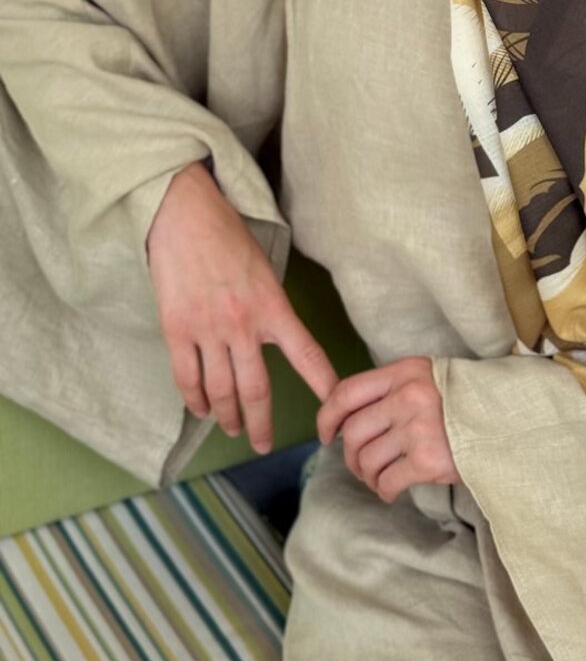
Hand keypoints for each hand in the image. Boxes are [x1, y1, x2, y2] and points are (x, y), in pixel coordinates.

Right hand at [146, 159, 337, 452]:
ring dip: (227, 416)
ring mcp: (208, 329)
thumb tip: (272, 338)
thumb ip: (270, 307)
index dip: (322, 384)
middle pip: (256, 388)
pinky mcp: (177, 330)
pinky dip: (194, 399)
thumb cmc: (228, 237)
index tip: (333, 409)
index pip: (306, 354)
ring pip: (221, 390)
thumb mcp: (264, 269)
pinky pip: (187, 377)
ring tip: (232, 428)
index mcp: (273, 306)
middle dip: (261, 422)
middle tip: (264, 444)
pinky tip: (200, 410)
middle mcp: (244, 324)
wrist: (184, 216)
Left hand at [317, 356, 460, 502]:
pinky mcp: (428, 460)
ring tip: (381, 479)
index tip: (326, 434)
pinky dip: (385, 491)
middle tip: (362, 467)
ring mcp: (418, 428)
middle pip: (354, 432)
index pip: (347, 392)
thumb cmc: (466, 403)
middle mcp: (408, 396)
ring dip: (368, 476)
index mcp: (405, 372)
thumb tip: (347, 419)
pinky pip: (387, 481)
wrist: (511, 422)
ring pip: (367, 460)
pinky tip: (394, 490)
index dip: (327, 417)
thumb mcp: (429, 380)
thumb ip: (393, 390)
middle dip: (351, 456)